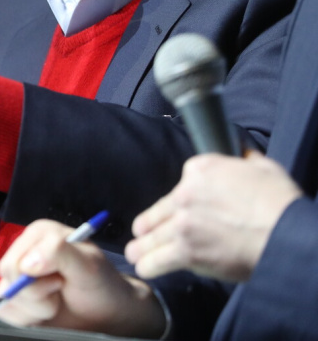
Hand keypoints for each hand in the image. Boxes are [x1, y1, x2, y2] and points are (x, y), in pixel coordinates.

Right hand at [0, 220, 165, 338]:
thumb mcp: (88, 263)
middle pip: (7, 283)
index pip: (13, 263)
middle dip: (36, 296)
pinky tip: (47, 310)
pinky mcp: (18, 298)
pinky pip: (6, 313)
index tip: (60, 279)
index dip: (35, 279)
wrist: (109, 312)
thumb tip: (27, 264)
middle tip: (59, 290)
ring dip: (36, 309)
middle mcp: (25, 252)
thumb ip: (59, 252)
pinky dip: (29, 319)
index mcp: (38, 235)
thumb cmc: (101, 284)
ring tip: (57, 300)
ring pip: (7, 301)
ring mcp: (19, 277)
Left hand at [126, 151, 300, 281]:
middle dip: (148, 226)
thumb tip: (242, 155)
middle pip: (155, 213)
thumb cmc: (280, 202)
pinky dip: (149, 265)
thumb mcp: (262, 167)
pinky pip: (155, 261)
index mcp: (199, 170)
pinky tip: (146, 267)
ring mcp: (182, 224)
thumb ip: (243, 161)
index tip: (184, 211)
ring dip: (142, 247)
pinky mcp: (186, 252)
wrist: (287, 233)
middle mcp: (184, 194)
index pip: (179, 185)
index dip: (181, 201)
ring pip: (149, 238)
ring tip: (136, 254)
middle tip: (143, 234)